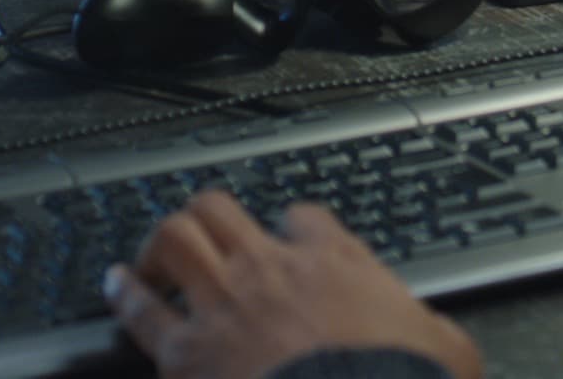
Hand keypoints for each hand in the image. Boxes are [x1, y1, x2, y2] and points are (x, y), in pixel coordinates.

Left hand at [109, 193, 482, 378]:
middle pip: (221, 209)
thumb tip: (441, 339)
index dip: (293, 227)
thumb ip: (430, 328)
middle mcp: (271, 270)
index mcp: (333, 263)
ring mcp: (224, 305)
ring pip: (176, 238)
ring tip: (153, 254)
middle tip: (202, 234)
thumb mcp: (445, 346)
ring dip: (160, 242)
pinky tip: (117, 287)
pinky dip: (126, 295)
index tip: (289, 240)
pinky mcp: (188, 352)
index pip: (304, 218)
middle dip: (208, 217)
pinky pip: (145, 311)